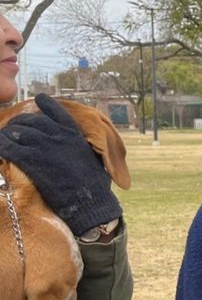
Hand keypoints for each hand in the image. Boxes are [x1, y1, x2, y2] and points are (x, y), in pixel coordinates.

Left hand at [0, 94, 120, 235]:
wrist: (89, 200)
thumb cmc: (93, 184)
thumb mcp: (90, 156)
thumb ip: (77, 145)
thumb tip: (73, 145)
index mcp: (73, 133)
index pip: (56, 110)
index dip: (45, 103)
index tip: (39, 99)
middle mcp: (57, 135)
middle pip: (31, 120)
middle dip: (20, 122)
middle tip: (15, 127)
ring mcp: (43, 146)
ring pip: (18, 132)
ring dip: (8, 133)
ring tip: (4, 137)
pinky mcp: (31, 160)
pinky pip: (10, 147)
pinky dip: (2, 145)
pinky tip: (0, 147)